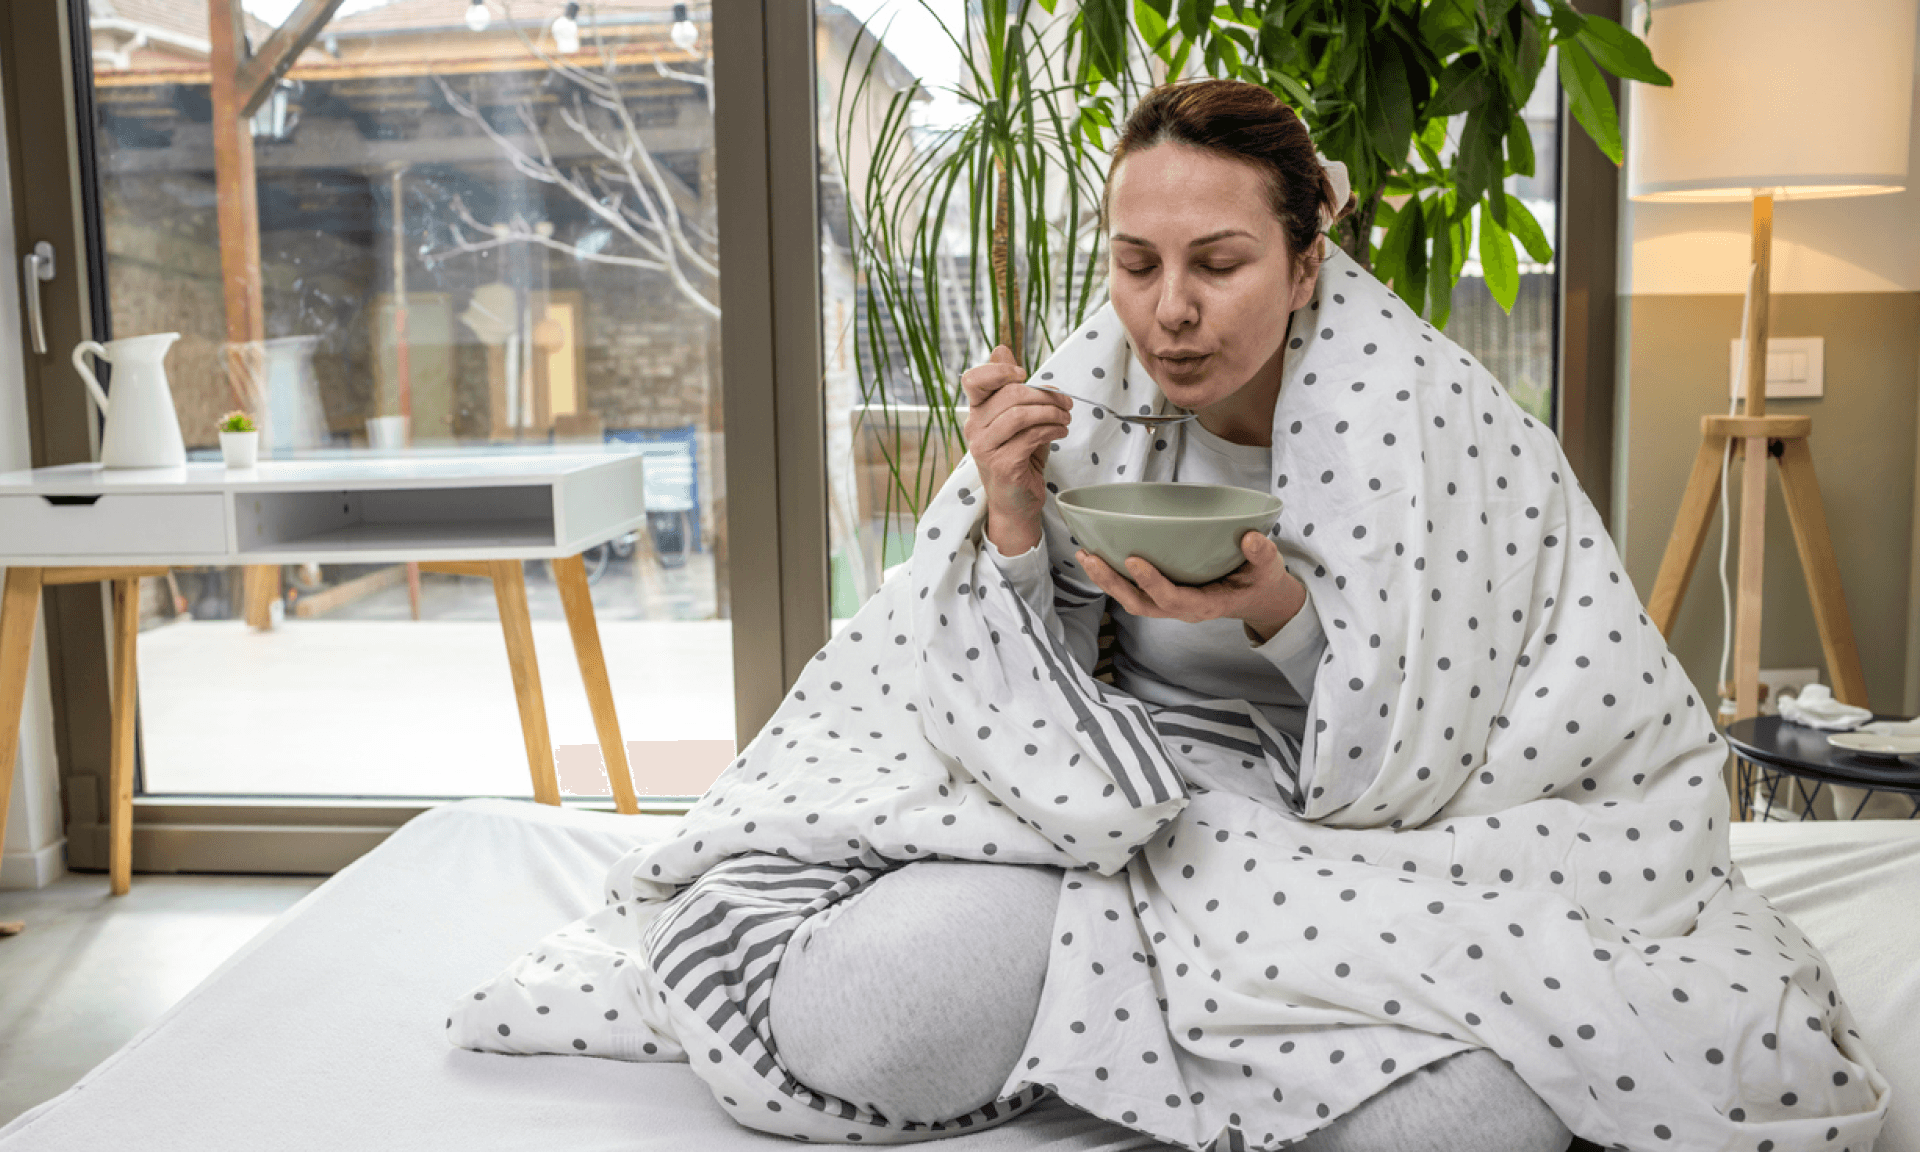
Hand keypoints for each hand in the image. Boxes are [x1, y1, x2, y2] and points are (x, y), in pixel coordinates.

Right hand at [960, 345, 1071, 553]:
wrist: (1016, 503)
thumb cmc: (1019, 457)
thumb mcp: (1017, 419)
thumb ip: (1011, 387)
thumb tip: (1001, 349)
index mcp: (976, 412)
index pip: (973, 379)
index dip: (999, 370)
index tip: (1024, 374)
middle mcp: (973, 428)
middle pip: (1009, 393)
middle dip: (1045, 395)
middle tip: (1066, 404)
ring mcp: (984, 448)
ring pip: (1020, 414)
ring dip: (1052, 413)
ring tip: (1066, 419)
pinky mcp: (1001, 464)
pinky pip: (1030, 436)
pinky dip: (1052, 429)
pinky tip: (1061, 432)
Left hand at [1077, 530, 1304, 641]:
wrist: (1256, 599)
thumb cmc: (1259, 581)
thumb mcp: (1269, 568)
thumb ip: (1262, 555)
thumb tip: (1251, 538)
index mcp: (1207, 604)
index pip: (1174, 598)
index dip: (1152, 583)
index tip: (1133, 560)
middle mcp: (1183, 608)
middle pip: (1141, 603)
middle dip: (1113, 583)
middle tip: (1091, 557)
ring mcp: (1169, 604)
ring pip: (1131, 600)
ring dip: (1105, 580)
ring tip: (1084, 555)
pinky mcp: (1162, 596)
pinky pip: (1132, 591)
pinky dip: (1112, 576)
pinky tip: (1096, 555)